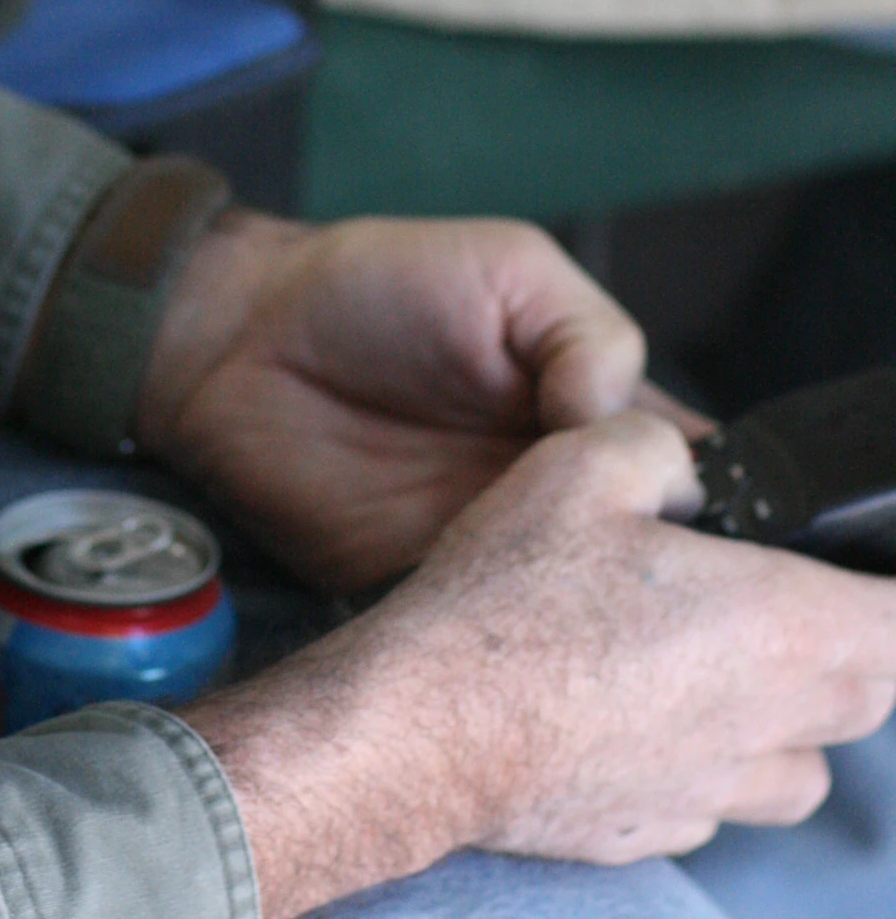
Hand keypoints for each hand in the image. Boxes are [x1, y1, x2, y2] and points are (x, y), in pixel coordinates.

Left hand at [137, 209, 699, 589]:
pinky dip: (505, 648)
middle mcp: (555, 493)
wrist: (238, 341)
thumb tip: (623, 426)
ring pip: (574, 613)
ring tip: (597, 620)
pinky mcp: (426, 591)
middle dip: (663, 585)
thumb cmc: (374, 285)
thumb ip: (586, 337)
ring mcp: (492, 548)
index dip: (715, 511)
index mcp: (593, 414)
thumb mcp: (508, 269)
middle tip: (662, 592)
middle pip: (645, 562)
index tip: (724, 534)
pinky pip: (486, 639)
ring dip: (589, 621)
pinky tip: (520, 644)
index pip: (689, 477)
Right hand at [183, 411, 895, 916]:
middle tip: (806, 597)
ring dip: (797, 716)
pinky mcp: (659, 831)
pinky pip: (724, 800)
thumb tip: (683, 466)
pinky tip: (647, 714)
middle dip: (859, 645)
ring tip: (733, 663)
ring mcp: (715, 790)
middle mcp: (768, 720)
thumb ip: (659, 447)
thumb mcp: (581, 464)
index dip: (887, 586)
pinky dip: (712, 760)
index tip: (871, 568)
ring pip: (806, 764)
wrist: (428, 727)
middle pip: (873, 694)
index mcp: (777, 624)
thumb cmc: (507, 602)